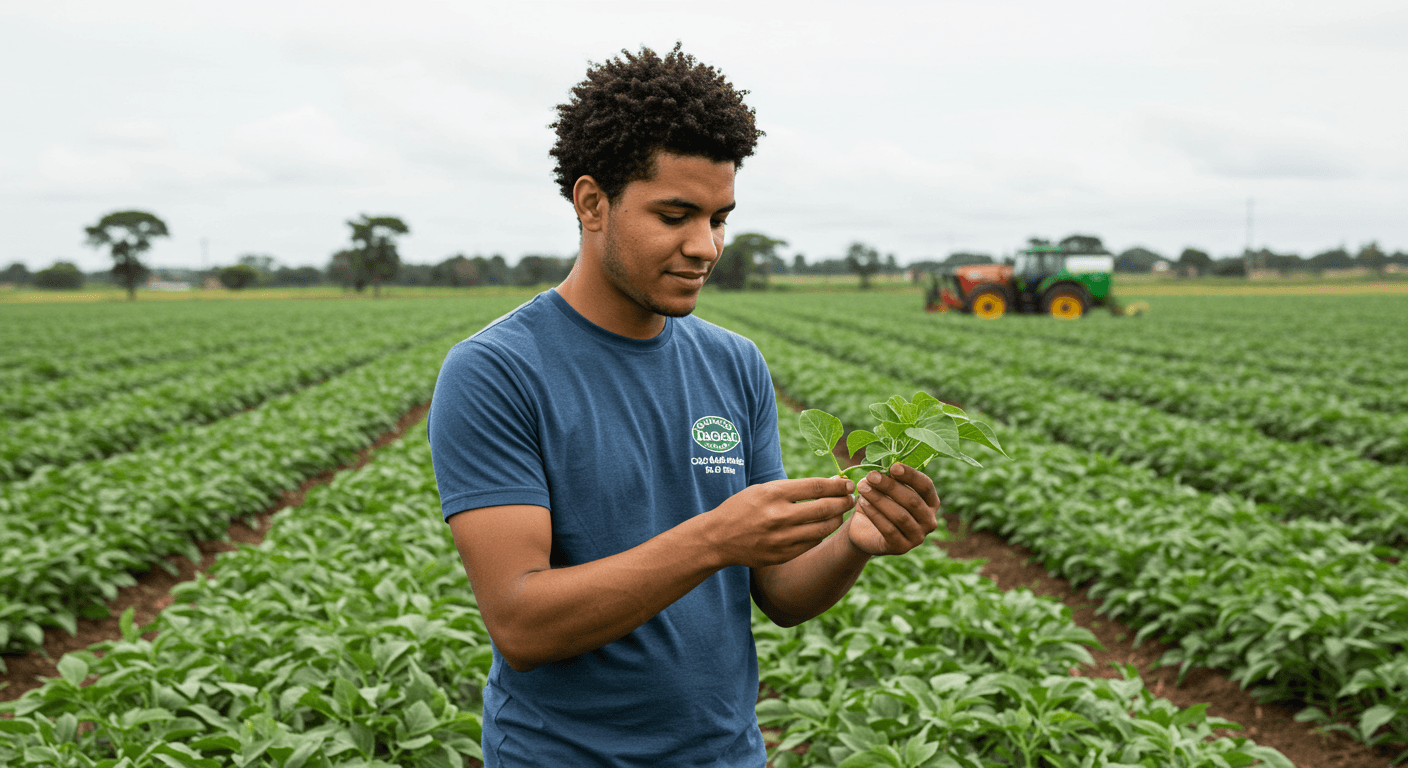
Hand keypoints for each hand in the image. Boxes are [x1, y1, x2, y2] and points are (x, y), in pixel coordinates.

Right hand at [707, 477, 855, 567]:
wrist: (718, 539)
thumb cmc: (742, 508)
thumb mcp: (762, 489)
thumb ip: (792, 489)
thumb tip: (828, 484)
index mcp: (773, 494)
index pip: (816, 487)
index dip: (837, 485)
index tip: (847, 484)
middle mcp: (779, 516)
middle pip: (824, 508)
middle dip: (843, 502)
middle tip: (851, 499)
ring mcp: (781, 538)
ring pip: (823, 529)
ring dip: (836, 519)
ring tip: (840, 513)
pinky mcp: (782, 555)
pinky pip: (812, 544)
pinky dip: (821, 534)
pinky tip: (823, 528)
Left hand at [848, 463, 939, 555]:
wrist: (864, 530)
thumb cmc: (880, 503)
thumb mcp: (885, 488)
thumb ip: (889, 479)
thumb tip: (883, 471)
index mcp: (931, 502)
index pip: (926, 486)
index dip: (911, 475)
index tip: (893, 467)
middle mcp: (930, 521)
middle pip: (912, 500)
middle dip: (890, 486)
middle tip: (871, 476)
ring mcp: (918, 537)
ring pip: (900, 515)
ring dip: (879, 499)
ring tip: (863, 488)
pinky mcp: (902, 548)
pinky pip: (889, 529)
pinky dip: (875, 514)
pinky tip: (863, 502)